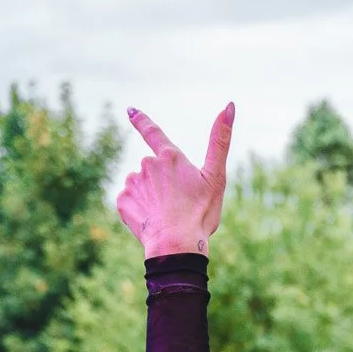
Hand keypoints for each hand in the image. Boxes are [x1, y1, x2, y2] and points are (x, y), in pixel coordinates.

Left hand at [116, 104, 234, 257]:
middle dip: (163, 183)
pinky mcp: (123, 201)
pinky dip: (140, 210)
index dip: (141, 120)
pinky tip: (151, 220)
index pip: (152, 132)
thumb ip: (220, 140)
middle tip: (179, 204)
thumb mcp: (216, 177)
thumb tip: (230, 105)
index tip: (130, 110)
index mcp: (170, 157)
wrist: (176, 246)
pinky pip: (130, 201)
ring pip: (142, 185)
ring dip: (151, 196)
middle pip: (154, 170)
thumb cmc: (200, 213)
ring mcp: (133, 182)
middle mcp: (147, 164)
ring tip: (165, 214)